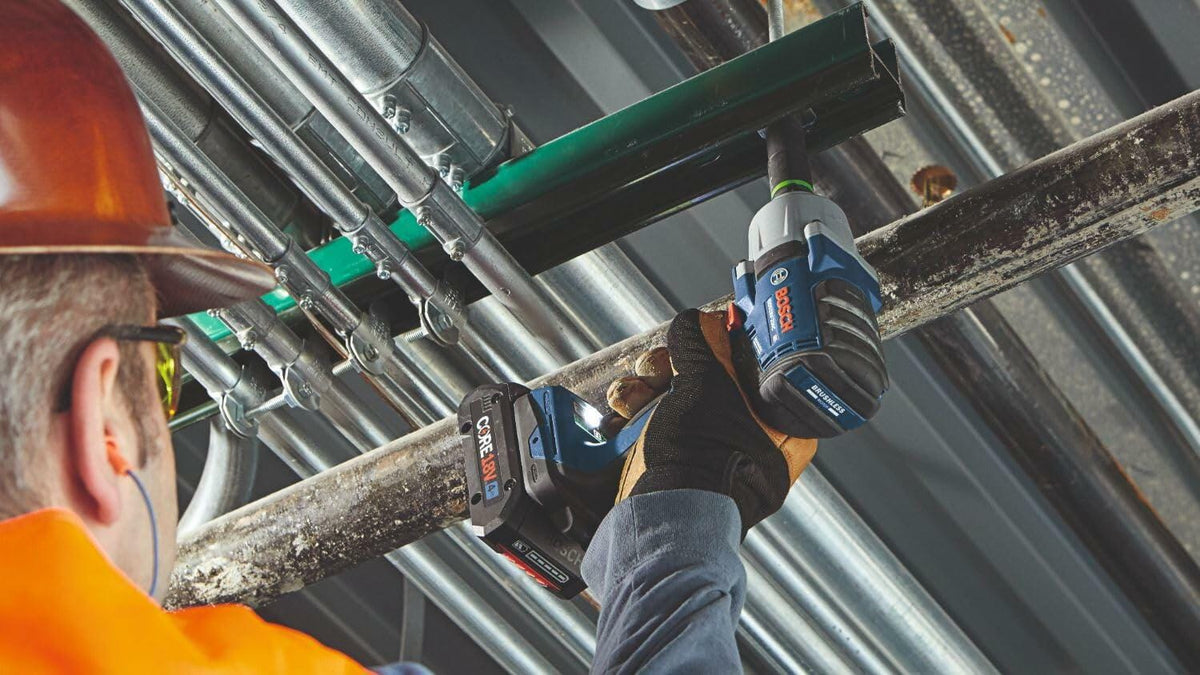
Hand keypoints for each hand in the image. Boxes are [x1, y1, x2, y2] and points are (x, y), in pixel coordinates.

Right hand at [604, 309, 817, 533]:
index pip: (755, 367)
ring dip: (646, 388)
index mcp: (780, 427)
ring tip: (632, 395)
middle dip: (671, 367)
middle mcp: (750, 443)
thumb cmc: (699, 465)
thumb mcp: (706, 386)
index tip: (698, 334)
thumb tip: (698, 322)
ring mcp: (710, 459)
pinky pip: (657, 426)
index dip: (722, 344)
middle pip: (709, 380)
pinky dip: (636, 414)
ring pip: (677, 400)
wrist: (659, 529)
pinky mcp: (674, 469)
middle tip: (657, 368)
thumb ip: (703, 344)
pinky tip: (622, 412)